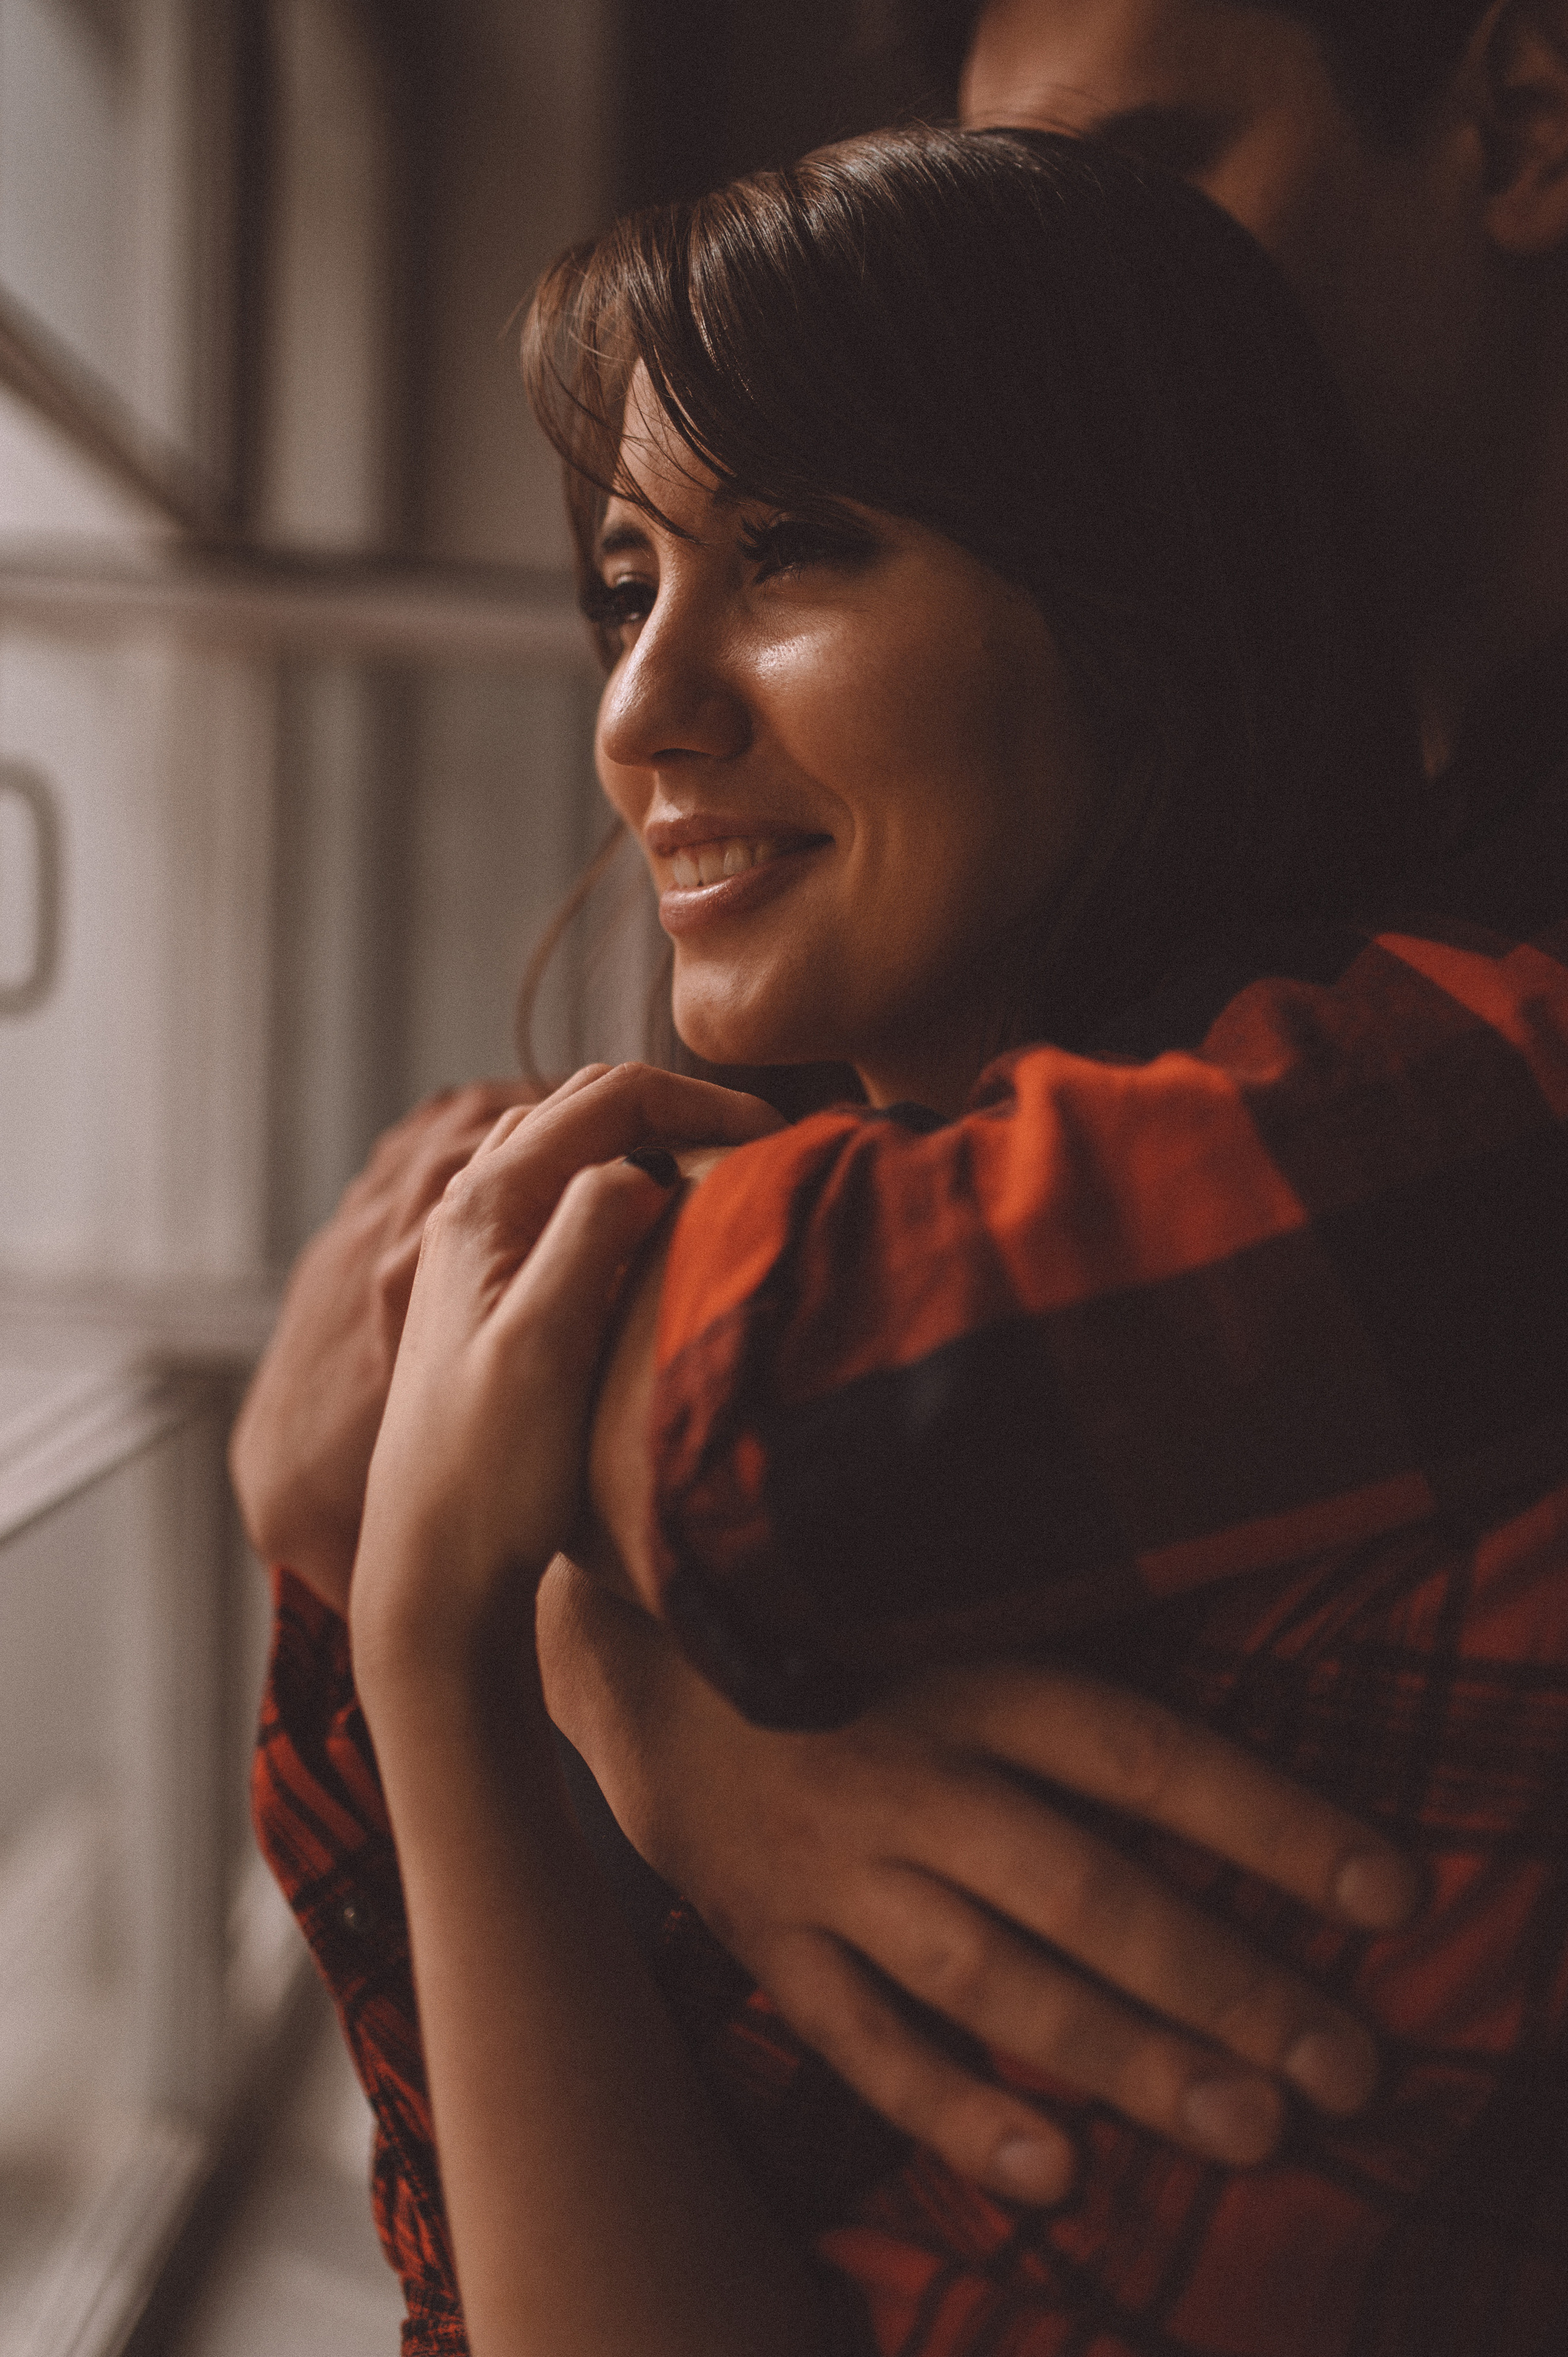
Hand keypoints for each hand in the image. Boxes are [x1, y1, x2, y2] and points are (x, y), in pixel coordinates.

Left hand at [231, 1066, 779, 1611]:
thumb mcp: (547, 1344)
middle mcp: (469, 1209)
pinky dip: (616, 1183)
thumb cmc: (489, 1474)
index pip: (611, 1098)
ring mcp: (475, 1250)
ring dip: (644, 1141)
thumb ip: (591, 1231)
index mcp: (486, 1204)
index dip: (703, 1102)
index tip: (780, 1138)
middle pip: (586, 1107)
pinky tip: (656, 1231)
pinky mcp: (488, 1293)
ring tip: (716, 1176)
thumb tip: (646, 1164)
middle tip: (761, 1150)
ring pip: (568, 1146)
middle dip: (679, 1109)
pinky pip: (557, 1197)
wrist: (434, 1575)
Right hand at [540, 1567, 1421, 2205]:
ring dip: (1122, 2058)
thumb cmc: (839, 1657)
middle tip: (1344, 2068)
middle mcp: (905, 1774)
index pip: (1142, 1753)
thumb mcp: (950, 1633)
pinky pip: (858, 2043)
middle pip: (1081, 1887)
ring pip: (990, 1978)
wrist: (638, 1667)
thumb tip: (1237, 1777)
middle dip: (1222, 1982)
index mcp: (966, 1683)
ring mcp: (828, 1866)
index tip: (1387, 1893)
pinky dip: (951, 2113)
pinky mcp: (765, 1942)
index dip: (1268, 1819)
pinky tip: (1052, 2175)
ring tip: (1248, 2126)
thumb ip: (1066, 1703)